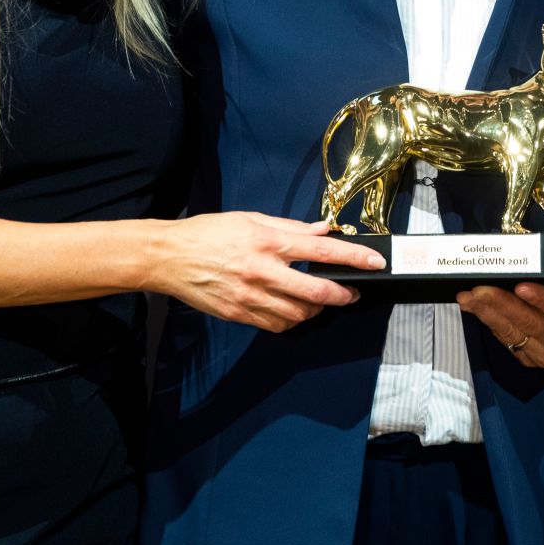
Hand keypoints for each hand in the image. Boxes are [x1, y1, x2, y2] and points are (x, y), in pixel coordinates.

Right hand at [150, 213, 385, 333]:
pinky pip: (277, 324)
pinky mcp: (239, 314)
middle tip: (352, 291)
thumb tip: (323, 228)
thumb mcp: (251, 219)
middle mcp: (263, 271)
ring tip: (321, 299)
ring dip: (318, 308)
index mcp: (267, 242)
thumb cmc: (209, 233)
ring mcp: (251, 297)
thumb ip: (290, 227)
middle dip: (343, 294)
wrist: (169, 257)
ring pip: (300, 313)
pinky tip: (294, 309)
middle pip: (317, 290)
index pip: (321, 250)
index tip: (374, 262)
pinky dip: (293, 319)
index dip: (353, 257)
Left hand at [457, 283, 543, 367]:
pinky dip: (488, 322)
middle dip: (499, 303)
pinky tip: (473, 308)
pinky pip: (505, 339)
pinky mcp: (529, 361)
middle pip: (528, 321)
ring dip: (485, 313)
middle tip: (476, 290)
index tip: (521, 286)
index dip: (540, 297)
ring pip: (511, 332)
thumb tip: (529, 255)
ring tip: (466, 298)